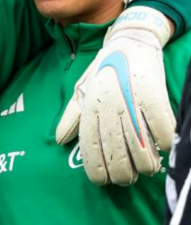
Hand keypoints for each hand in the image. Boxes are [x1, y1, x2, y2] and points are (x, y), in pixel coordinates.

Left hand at [56, 8, 175, 185]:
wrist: (129, 42)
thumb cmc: (104, 70)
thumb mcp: (82, 92)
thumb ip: (72, 116)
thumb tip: (59, 140)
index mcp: (90, 109)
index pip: (90, 148)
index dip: (97, 170)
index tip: (103, 182)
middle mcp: (108, 108)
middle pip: (116, 154)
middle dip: (122, 174)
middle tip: (128, 179)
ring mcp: (131, 102)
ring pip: (140, 147)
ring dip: (145, 165)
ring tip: (146, 170)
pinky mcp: (153, 95)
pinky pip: (162, 128)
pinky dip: (164, 142)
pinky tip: (164, 148)